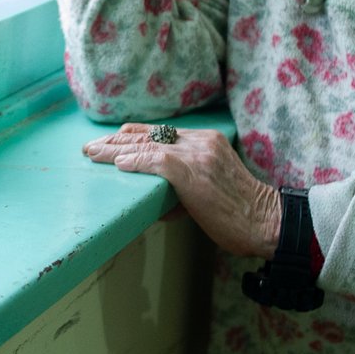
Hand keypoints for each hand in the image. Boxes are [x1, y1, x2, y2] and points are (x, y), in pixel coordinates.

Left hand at [83, 123, 281, 258]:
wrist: (264, 221)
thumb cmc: (239, 213)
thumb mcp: (210, 189)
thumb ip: (184, 187)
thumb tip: (158, 204)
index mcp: (206, 141)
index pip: (159, 132)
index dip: (131, 136)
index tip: (110, 141)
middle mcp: (200, 141)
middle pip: (148, 135)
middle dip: (115, 141)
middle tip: (91, 147)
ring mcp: (196, 154)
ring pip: (146, 145)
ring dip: (115, 151)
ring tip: (93, 154)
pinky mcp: (192, 171)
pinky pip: (156, 160)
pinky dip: (135, 161)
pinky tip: (118, 164)